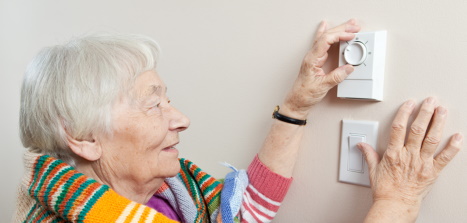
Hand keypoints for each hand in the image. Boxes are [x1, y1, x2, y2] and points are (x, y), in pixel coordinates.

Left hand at [282, 19, 360, 118]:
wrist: (297, 102)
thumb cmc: (304, 95)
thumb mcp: (322, 86)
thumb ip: (336, 76)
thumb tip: (349, 68)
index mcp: (311, 59)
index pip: (325, 41)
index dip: (339, 35)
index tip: (351, 35)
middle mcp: (311, 56)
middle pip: (326, 36)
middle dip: (341, 29)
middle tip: (354, 25)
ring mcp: (313, 57)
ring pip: (325, 38)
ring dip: (337, 30)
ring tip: (349, 24)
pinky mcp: (315, 61)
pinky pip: (322, 43)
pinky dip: (327, 35)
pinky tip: (326, 27)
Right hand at [359, 98, 462, 212]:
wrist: (395, 205)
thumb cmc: (385, 190)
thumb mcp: (373, 170)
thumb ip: (369, 154)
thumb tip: (361, 145)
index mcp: (393, 154)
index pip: (398, 128)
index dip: (404, 113)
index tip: (410, 103)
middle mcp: (408, 156)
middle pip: (417, 129)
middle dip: (425, 113)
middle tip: (430, 101)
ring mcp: (422, 163)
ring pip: (431, 139)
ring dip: (438, 123)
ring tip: (442, 111)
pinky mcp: (432, 172)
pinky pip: (445, 158)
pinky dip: (453, 147)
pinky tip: (457, 137)